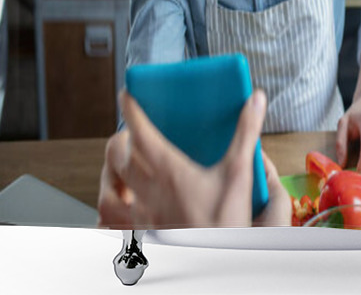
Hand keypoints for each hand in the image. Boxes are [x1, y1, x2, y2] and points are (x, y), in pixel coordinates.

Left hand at [97, 89, 290, 228]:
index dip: (131, 111)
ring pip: (107, 193)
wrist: (216, 264)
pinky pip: (108, 227)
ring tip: (118, 166)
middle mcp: (148, 195)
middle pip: (117, 159)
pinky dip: (106, 214)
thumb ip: (247, 132)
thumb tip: (255, 99)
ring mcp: (139, 219)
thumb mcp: (240, 173)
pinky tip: (115, 208)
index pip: (141, 134)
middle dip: (119, 141)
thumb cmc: (225, 222)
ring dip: (108, 176)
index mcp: (170, 173)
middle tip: (130, 133)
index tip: (128, 95)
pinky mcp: (138, 239)